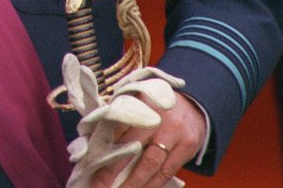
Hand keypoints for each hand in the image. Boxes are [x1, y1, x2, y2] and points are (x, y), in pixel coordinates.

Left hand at [89, 89, 205, 187]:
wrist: (194, 103)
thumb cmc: (155, 107)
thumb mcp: (137, 103)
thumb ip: (119, 118)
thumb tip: (93, 140)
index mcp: (137, 103)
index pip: (114, 128)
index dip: (101, 148)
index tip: (88, 163)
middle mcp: (155, 117)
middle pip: (131, 147)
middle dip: (112, 170)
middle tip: (99, 186)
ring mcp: (174, 132)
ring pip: (150, 163)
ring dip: (134, 183)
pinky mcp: (188, 146)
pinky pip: (167, 170)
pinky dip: (153, 184)